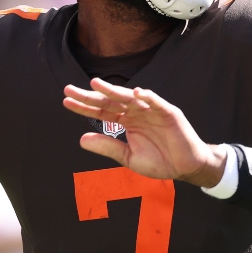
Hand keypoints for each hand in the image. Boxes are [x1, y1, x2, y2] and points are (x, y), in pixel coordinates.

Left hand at [63, 78, 226, 186]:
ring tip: (95, 84)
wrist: (185, 167)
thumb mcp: (129, 157)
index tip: (66, 101)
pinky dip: (147, 97)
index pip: (101, 111)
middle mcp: (136, 112)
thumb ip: (108, 147)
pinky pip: (156, 102)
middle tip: (69, 89)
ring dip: (113, 91)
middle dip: (90, 95)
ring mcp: (151, 110)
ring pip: (129, 98)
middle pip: (110, 101)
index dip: (84, 107)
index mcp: (126, 121)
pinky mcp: (168, 112)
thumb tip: (81, 138)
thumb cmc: (159, 161)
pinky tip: (134, 93)